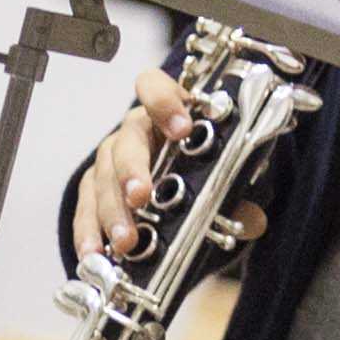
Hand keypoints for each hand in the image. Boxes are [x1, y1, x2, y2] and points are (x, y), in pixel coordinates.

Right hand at [72, 69, 265, 265]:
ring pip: (103, 177)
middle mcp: (136, 131)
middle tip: (140, 196)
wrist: (178, 176)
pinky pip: (86, 206)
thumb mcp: (223, 174)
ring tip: (125, 240)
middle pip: (127, 141)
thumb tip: (253, 221)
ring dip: (113, 210)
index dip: (163, 102)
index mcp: (167, 113)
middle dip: (132, 169)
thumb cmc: (201, 165)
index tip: (181, 128)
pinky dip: (88, 230)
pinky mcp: (95, 187)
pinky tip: (93, 252)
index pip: (154, 87)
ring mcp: (112, 158)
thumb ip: (237, 195)